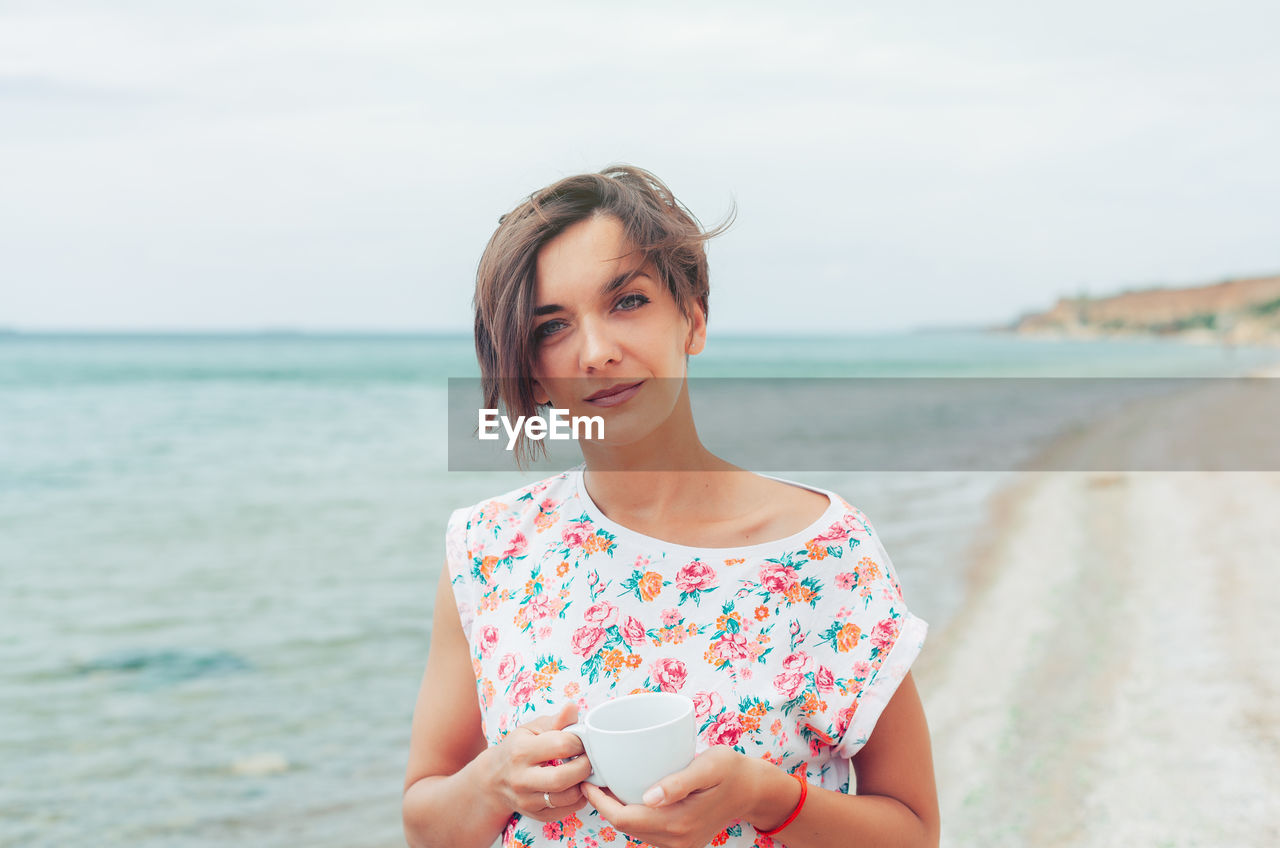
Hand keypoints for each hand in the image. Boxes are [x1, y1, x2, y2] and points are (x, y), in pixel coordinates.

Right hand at [488, 702, 591, 822]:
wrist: (493, 778)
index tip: (582, 741)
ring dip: (583, 784)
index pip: (561, 746)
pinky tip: (575, 785)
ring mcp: (527, 800)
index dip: (579, 742)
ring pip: (567, 798)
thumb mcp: (532, 729)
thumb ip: (556, 720)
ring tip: (583, 772)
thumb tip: (572, 707)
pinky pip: (566, 810)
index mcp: (521, 751)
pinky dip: (578, 798)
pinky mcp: (535, 815)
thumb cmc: (517, 748)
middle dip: (585, 766)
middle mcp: (521, 779)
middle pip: (563, 778)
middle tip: (589, 758)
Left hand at [580, 746, 761, 847]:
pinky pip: (648, 832)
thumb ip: (679, 782)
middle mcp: (677, 840)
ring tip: (607, 783)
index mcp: (679, 823)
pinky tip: (629, 795)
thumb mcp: (708, 767)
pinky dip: (634, 816)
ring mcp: (680, 844)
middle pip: (626, 827)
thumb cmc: (731, 770)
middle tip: (593, 777)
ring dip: (618, 811)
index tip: (588, 780)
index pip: (626, 819)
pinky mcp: (682, 841)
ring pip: (636, 832)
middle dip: (604, 805)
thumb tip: (649, 797)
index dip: (601, 802)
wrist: (754, 790)